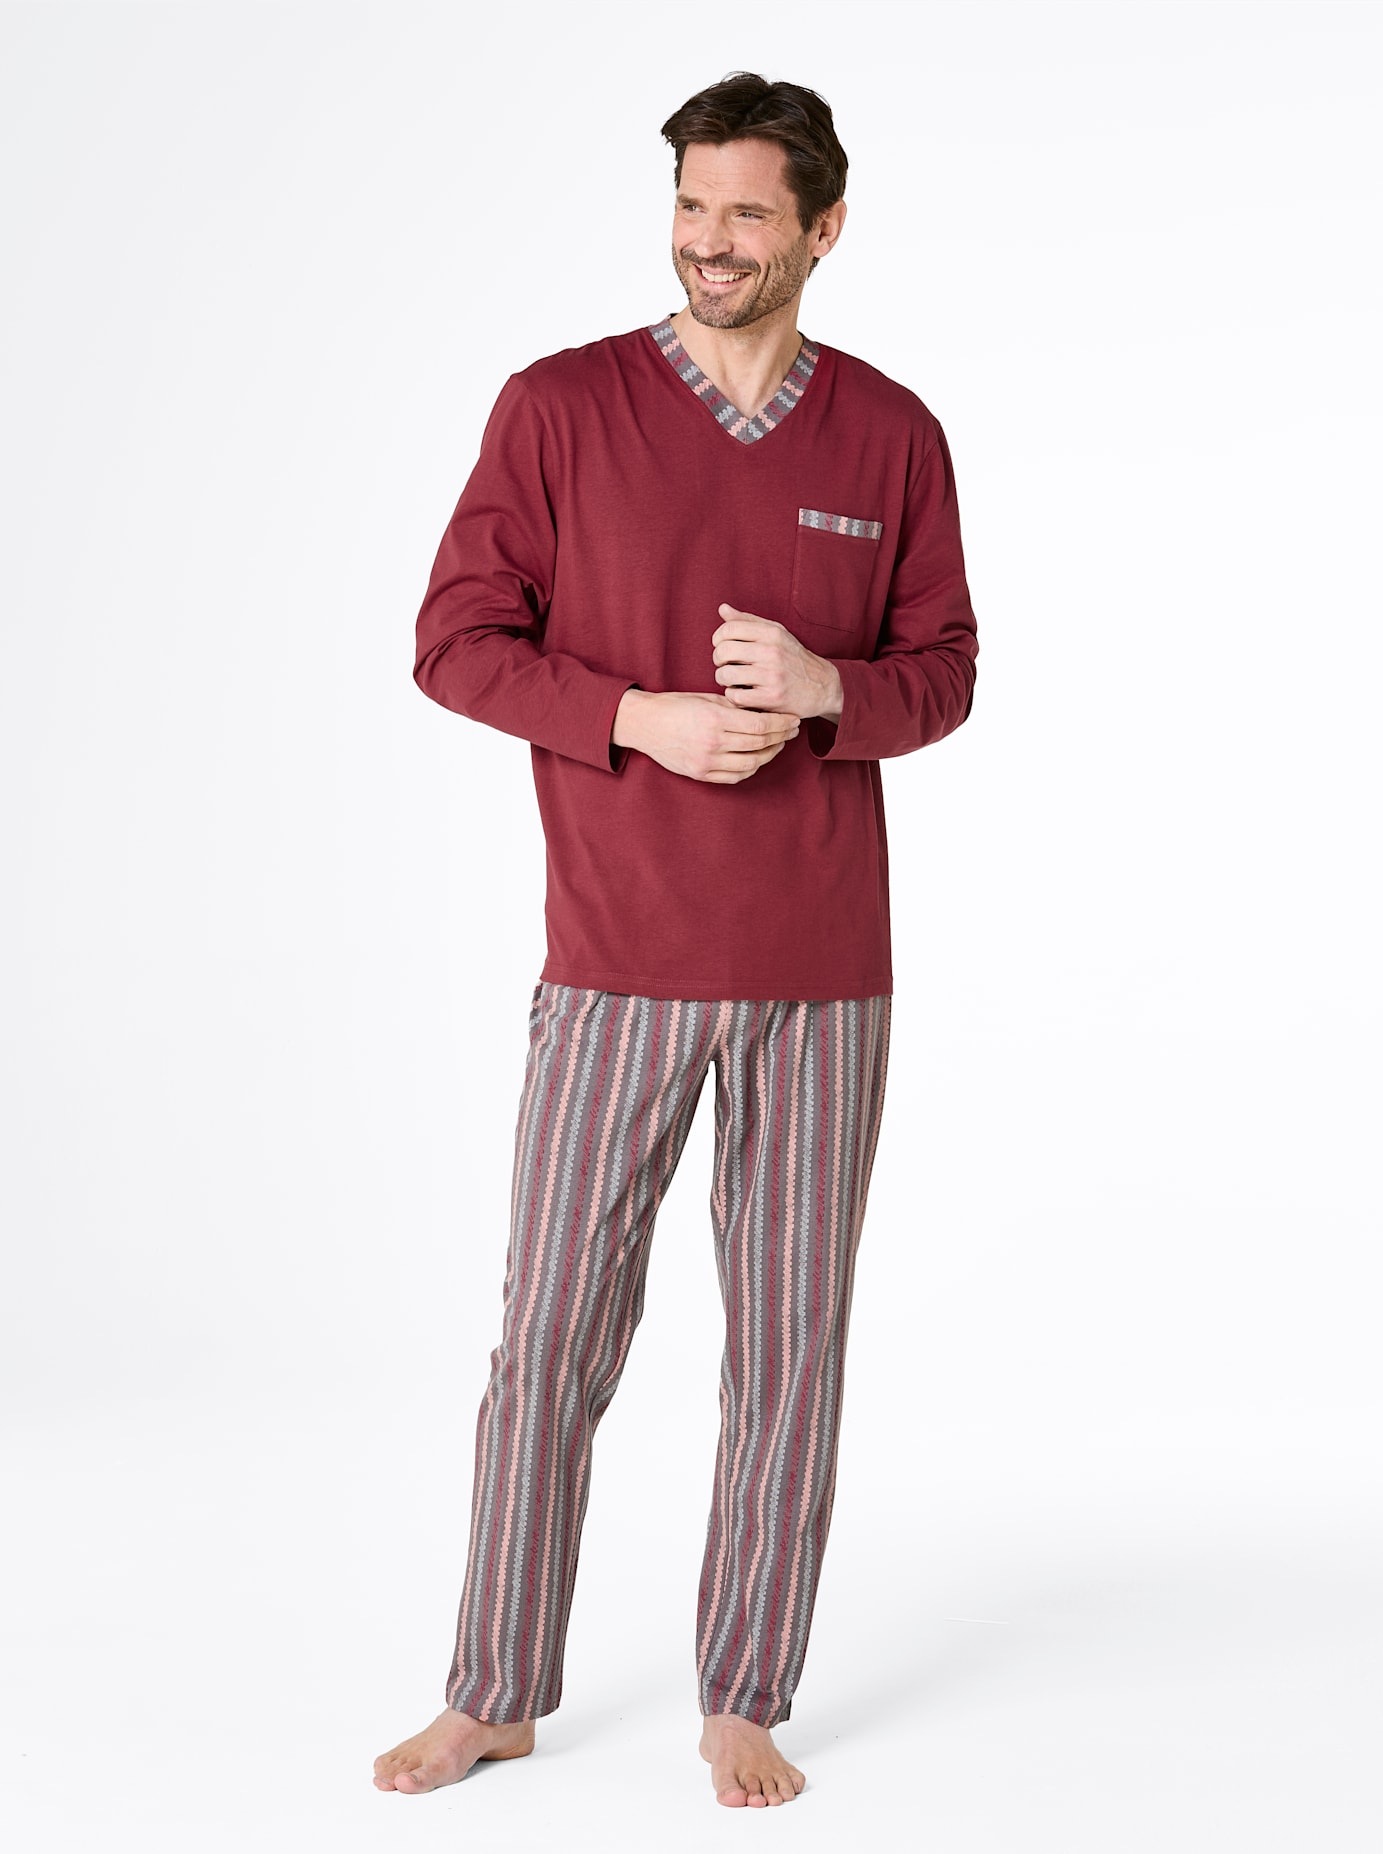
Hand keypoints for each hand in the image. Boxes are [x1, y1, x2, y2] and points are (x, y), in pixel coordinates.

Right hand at [613, 689, 798, 782]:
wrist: (645, 724)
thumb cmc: (676, 706)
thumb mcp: (707, 699)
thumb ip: (735, 707)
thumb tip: (764, 712)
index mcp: (715, 719)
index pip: (760, 725)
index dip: (781, 723)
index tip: (793, 719)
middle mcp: (712, 743)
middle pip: (759, 745)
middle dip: (780, 737)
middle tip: (792, 730)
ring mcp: (706, 762)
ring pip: (751, 764)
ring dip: (769, 754)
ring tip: (778, 744)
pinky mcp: (700, 774)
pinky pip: (734, 776)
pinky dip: (751, 768)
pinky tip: (758, 758)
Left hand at [712, 606, 843, 719]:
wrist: (822, 687)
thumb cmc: (793, 658)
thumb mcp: (776, 634)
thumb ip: (748, 621)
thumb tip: (722, 609)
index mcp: (772, 633)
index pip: (728, 629)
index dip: (718, 638)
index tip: (722, 646)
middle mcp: (772, 652)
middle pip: (723, 651)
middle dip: (718, 659)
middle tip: (725, 665)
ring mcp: (772, 676)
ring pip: (725, 675)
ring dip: (723, 679)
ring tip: (732, 679)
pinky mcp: (772, 698)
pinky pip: (735, 696)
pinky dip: (733, 696)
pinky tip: (741, 692)